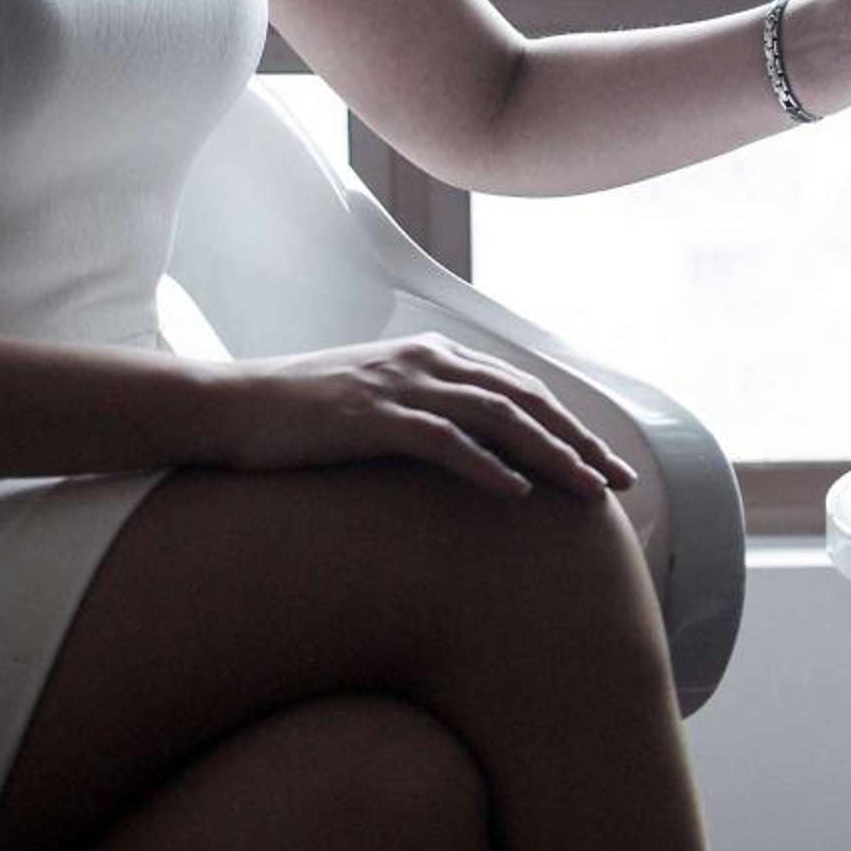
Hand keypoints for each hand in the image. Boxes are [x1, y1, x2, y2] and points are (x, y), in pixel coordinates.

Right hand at [218, 335, 642, 496]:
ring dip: (550, 455)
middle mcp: (426, 363)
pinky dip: (485, 466)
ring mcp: (399, 387)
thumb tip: (471, 453)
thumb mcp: (375, 404)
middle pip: (524, 401)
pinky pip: (443, 442)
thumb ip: (424, 415)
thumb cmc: (302, 417)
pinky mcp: (371, 418)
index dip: (569, 425)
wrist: (231, 407)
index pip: (520, 389)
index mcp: (432, 356)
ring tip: (588, 491)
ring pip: (498, 418)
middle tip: (619, 482)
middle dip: (578, 441)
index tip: (605, 463)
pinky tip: (516, 494)